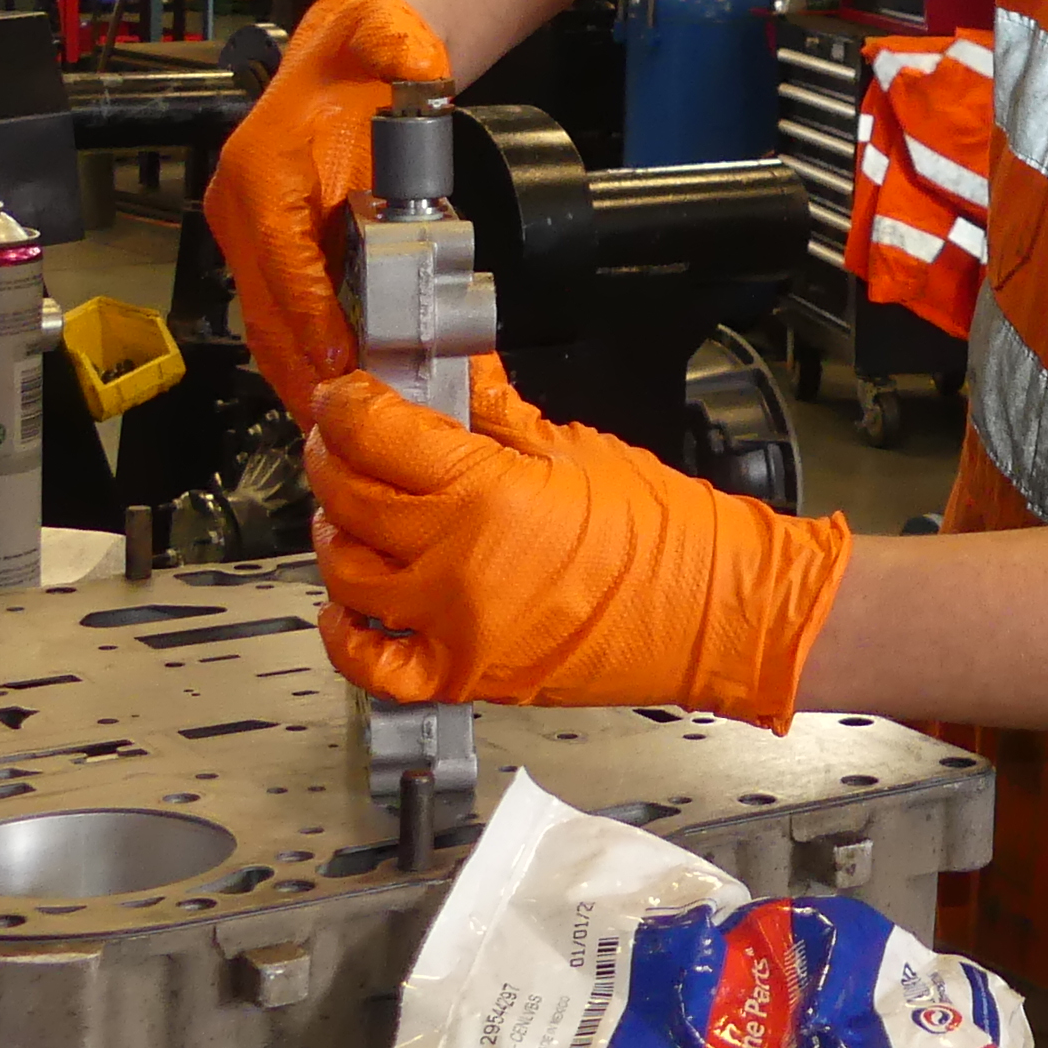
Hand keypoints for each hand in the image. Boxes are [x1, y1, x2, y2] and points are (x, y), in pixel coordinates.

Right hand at [202, 0, 449, 422]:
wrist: (347, 50)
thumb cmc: (360, 53)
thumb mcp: (385, 36)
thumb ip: (404, 48)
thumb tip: (423, 67)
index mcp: (261, 167)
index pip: (281, 256)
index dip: (308, 313)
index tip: (337, 360)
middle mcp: (241, 204)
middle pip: (264, 306)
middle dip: (302, 366)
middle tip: (345, 415)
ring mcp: (248, 231)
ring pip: (265, 322)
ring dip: (299, 374)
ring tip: (342, 421)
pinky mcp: (265, 249)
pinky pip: (279, 314)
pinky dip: (302, 355)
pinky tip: (336, 390)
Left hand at [309, 357, 852, 731]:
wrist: (713, 612)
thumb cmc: (664, 534)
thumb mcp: (573, 447)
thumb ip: (496, 413)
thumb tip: (452, 372)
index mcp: (484, 492)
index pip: (376, 434)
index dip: (349, 404)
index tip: (348, 392)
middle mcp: (454, 562)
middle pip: (350, 496)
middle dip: (334, 453)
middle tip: (345, 434)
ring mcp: (453, 627)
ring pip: (346, 572)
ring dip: (335, 530)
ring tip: (352, 508)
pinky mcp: (463, 676)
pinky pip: (371, 666)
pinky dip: (345, 634)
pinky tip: (350, 602)